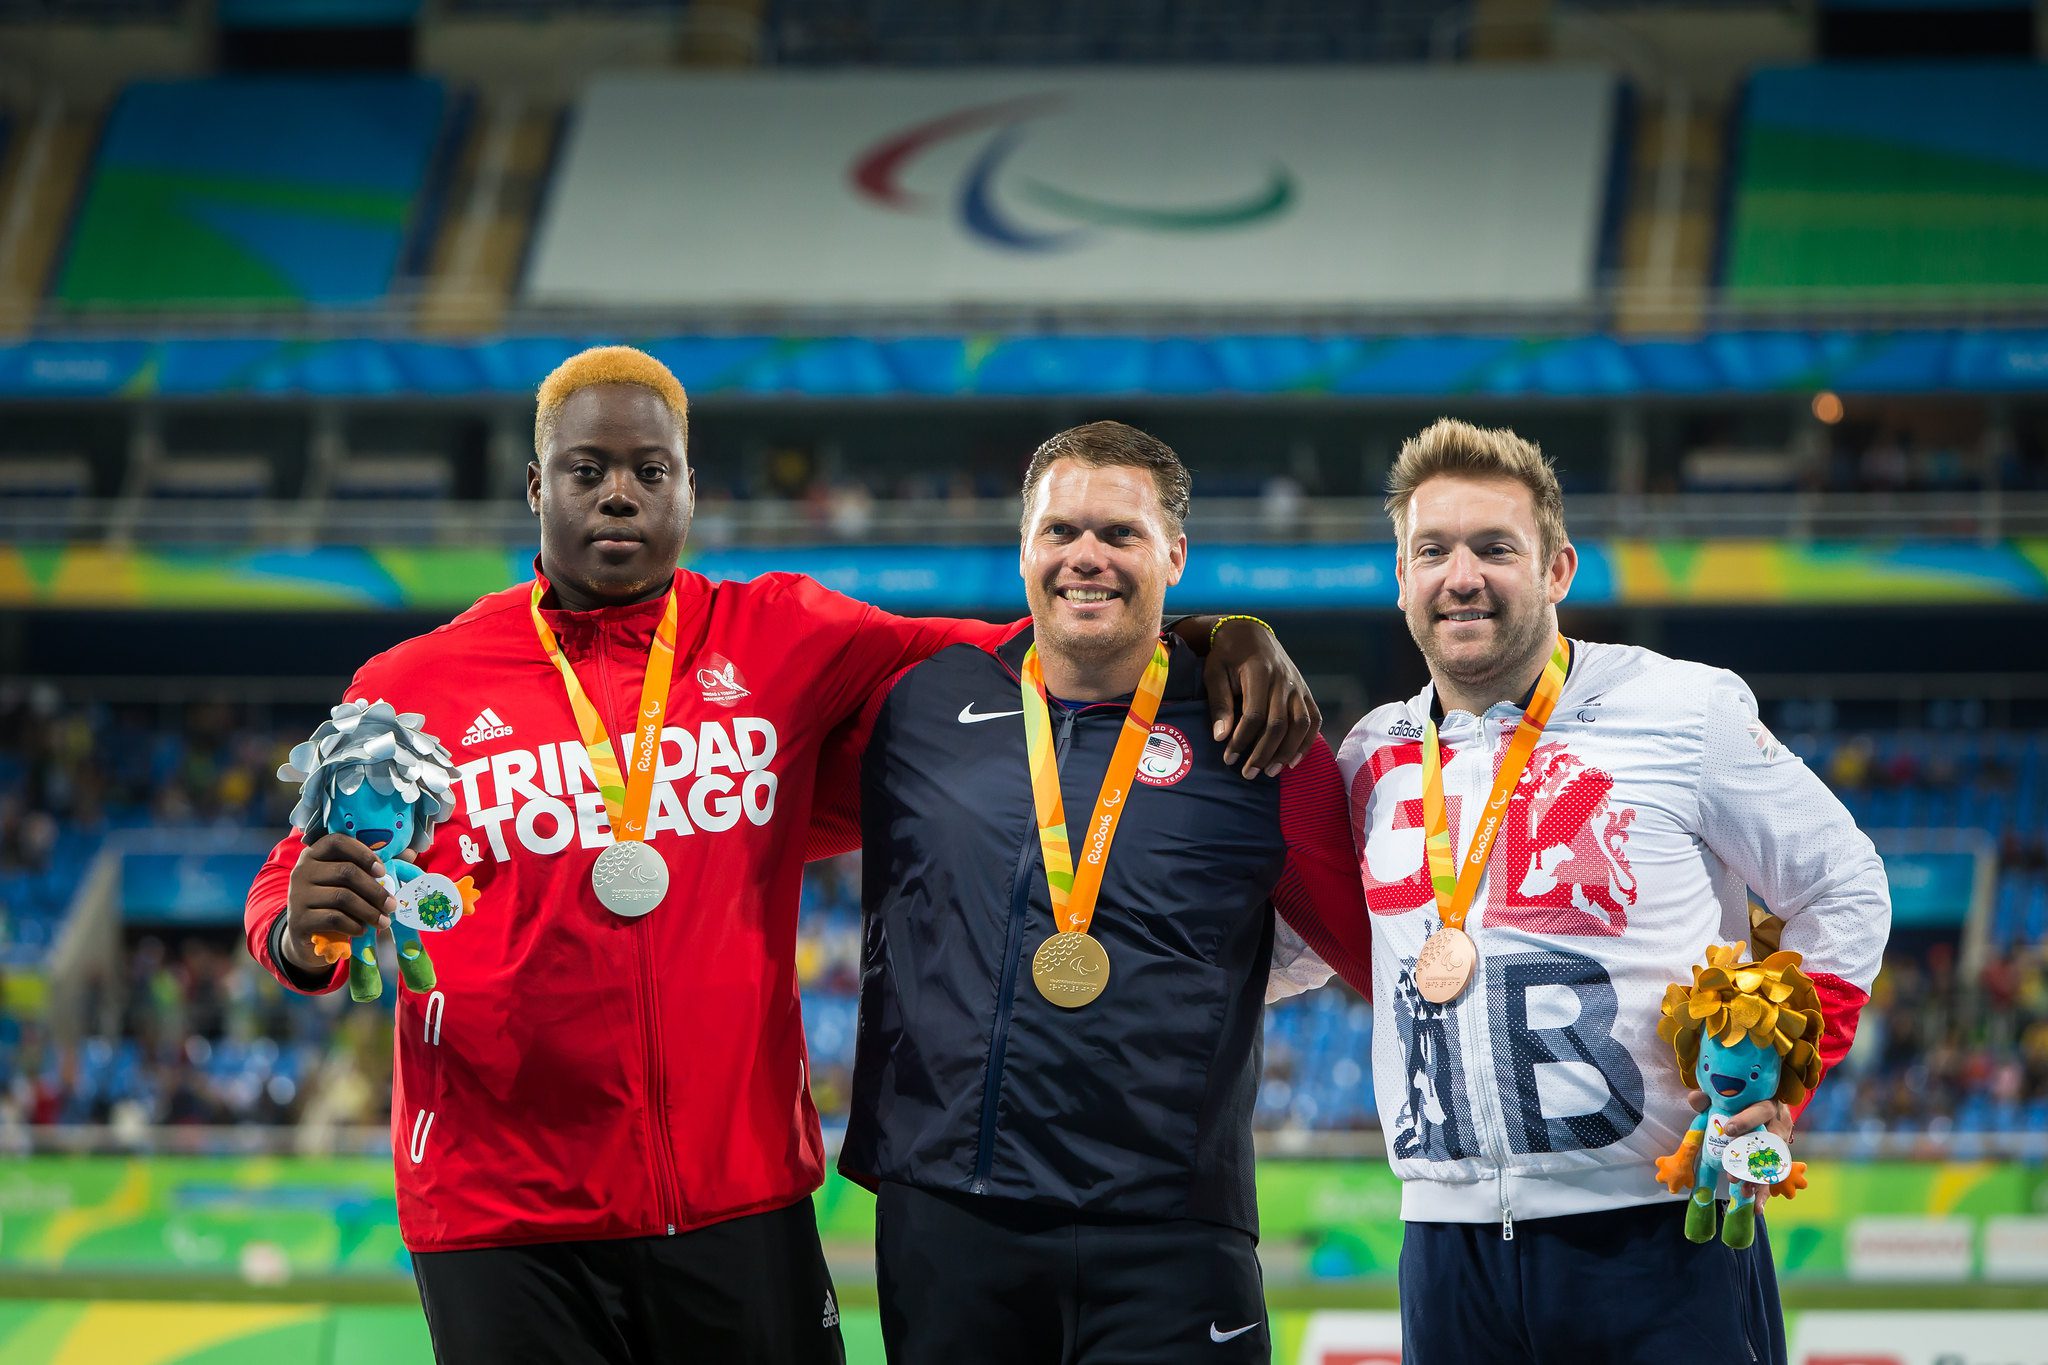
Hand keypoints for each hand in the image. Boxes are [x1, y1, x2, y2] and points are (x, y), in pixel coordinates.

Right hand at [283, 834, 394, 974]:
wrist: (306, 936)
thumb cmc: (333, 902)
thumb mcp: (350, 883)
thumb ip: (376, 866)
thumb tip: (411, 852)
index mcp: (315, 854)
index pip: (337, 842)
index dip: (363, 853)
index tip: (382, 871)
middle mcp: (302, 870)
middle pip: (346, 872)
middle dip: (375, 890)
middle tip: (392, 905)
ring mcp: (297, 895)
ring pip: (342, 897)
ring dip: (369, 911)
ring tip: (384, 921)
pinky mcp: (298, 919)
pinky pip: (332, 918)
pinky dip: (353, 925)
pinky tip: (362, 930)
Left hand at [1200, 619, 1321, 777]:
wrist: (1250, 634)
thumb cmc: (1227, 656)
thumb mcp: (1214, 673)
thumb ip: (1219, 704)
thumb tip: (1221, 738)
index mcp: (1259, 672)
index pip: (1255, 714)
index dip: (1242, 740)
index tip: (1229, 758)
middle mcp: (1284, 680)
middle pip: (1279, 724)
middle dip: (1263, 753)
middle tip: (1248, 774)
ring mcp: (1299, 686)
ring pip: (1301, 724)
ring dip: (1286, 752)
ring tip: (1270, 771)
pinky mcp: (1305, 691)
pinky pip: (1314, 719)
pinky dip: (1306, 742)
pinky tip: (1294, 761)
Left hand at [1689, 1090, 1794, 1200]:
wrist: (1766, 1104)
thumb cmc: (1744, 1101)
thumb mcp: (1728, 1097)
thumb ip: (1710, 1098)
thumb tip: (1695, 1098)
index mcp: (1769, 1104)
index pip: (1761, 1111)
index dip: (1746, 1120)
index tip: (1729, 1130)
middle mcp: (1779, 1124)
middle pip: (1769, 1144)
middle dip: (1752, 1161)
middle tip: (1732, 1174)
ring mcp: (1781, 1143)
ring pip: (1773, 1164)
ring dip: (1759, 1180)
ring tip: (1743, 1192)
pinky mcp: (1779, 1158)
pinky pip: (1774, 1176)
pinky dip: (1765, 1192)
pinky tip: (1757, 1207)